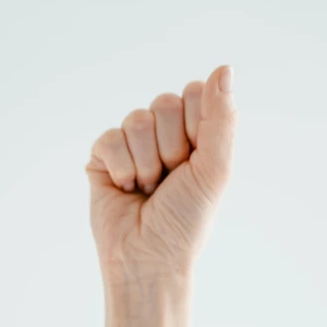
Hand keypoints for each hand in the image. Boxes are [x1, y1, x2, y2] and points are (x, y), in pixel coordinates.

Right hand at [86, 65, 237, 282]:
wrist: (148, 258)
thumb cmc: (185, 221)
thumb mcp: (214, 170)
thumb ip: (221, 119)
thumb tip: (224, 67)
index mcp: (195, 135)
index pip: (195, 93)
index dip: (196, 126)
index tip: (196, 161)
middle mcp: (164, 134)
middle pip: (165, 102)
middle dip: (171, 148)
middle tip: (170, 180)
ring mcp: (132, 144)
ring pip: (137, 119)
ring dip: (147, 163)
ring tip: (148, 190)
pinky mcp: (103, 156)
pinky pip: (110, 138)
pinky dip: (122, 169)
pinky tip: (126, 190)